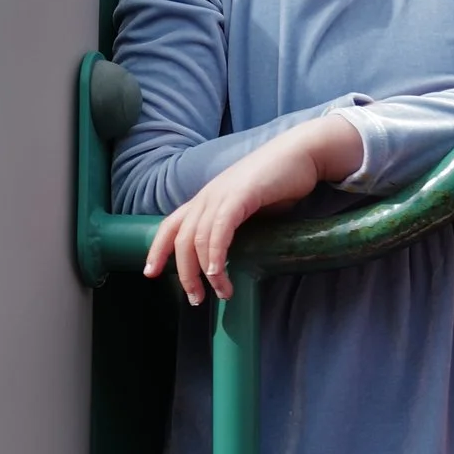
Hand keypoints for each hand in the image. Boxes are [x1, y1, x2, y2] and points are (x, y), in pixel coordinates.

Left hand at [144, 116, 364, 301]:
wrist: (302, 153)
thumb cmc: (281, 182)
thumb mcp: (250, 208)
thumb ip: (237, 226)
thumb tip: (236, 253)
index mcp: (206, 198)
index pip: (171, 225)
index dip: (157, 249)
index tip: (151, 273)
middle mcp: (207, 196)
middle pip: (181, 240)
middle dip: (185, 274)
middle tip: (196, 299)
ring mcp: (221, 195)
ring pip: (199, 240)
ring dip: (206, 272)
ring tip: (221, 293)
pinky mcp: (239, 196)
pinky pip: (219, 230)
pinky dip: (216, 254)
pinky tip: (219, 273)